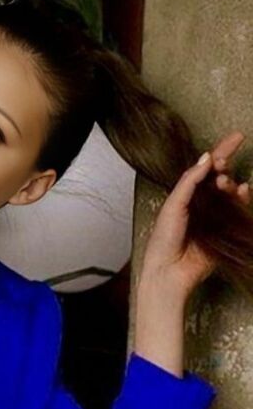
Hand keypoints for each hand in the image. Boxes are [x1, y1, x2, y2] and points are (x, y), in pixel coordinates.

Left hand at [141, 130, 250, 302]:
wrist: (170, 272)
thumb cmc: (164, 240)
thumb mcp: (173, 205)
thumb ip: (189, 181)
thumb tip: (207, 157)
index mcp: (186, 194)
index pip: (205, 168)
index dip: (221, 151)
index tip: (237, 137)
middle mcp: (202, 203)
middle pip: (220, 176)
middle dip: (225, 166)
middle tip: (222, 166)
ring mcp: (215, 216)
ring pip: (230, 191)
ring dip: (231, 183)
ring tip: (225, 184)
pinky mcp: (225, 230)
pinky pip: (238, 210)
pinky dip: (243, 198)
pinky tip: (243, 191)